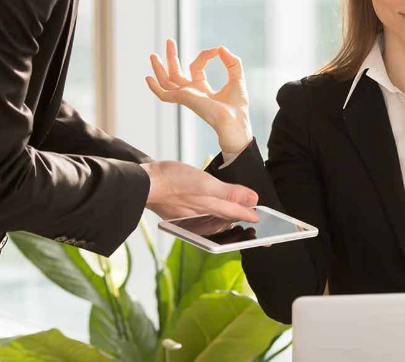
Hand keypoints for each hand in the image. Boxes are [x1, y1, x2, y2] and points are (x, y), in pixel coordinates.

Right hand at [141, 160, 258, 221]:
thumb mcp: (205, 184)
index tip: (263, 220)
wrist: (142, 183)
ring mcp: (189, 215)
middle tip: (253, 223)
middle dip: (240, 220)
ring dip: (226, 218)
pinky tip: (209, 212)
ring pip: (213, 218)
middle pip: (226, 219)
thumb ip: (230, 193)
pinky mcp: (179, 211)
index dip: (251, 215)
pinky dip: (210, 214)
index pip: (237, 214)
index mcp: (210, 209)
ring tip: (235, 218)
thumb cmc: (172, 181)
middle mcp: (201, 216)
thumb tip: (253, 200)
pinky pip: (200, 215)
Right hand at [146, 38, 252, 154]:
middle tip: (169, 41)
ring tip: (153, 54)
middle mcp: (191, 92)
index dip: (205, 55)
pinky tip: (148, 78)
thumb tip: (221, 48)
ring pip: (167, 81)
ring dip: (159, 68)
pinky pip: (164, 95)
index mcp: (201, 89)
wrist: (234, 119)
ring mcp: (185, 96)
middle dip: (172, 57)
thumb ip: (232, 62)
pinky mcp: (182, 99)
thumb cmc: (237, 105)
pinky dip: (155, 88)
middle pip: (176, 72)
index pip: (196, 66)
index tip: (216, 50)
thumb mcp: (236, 77)